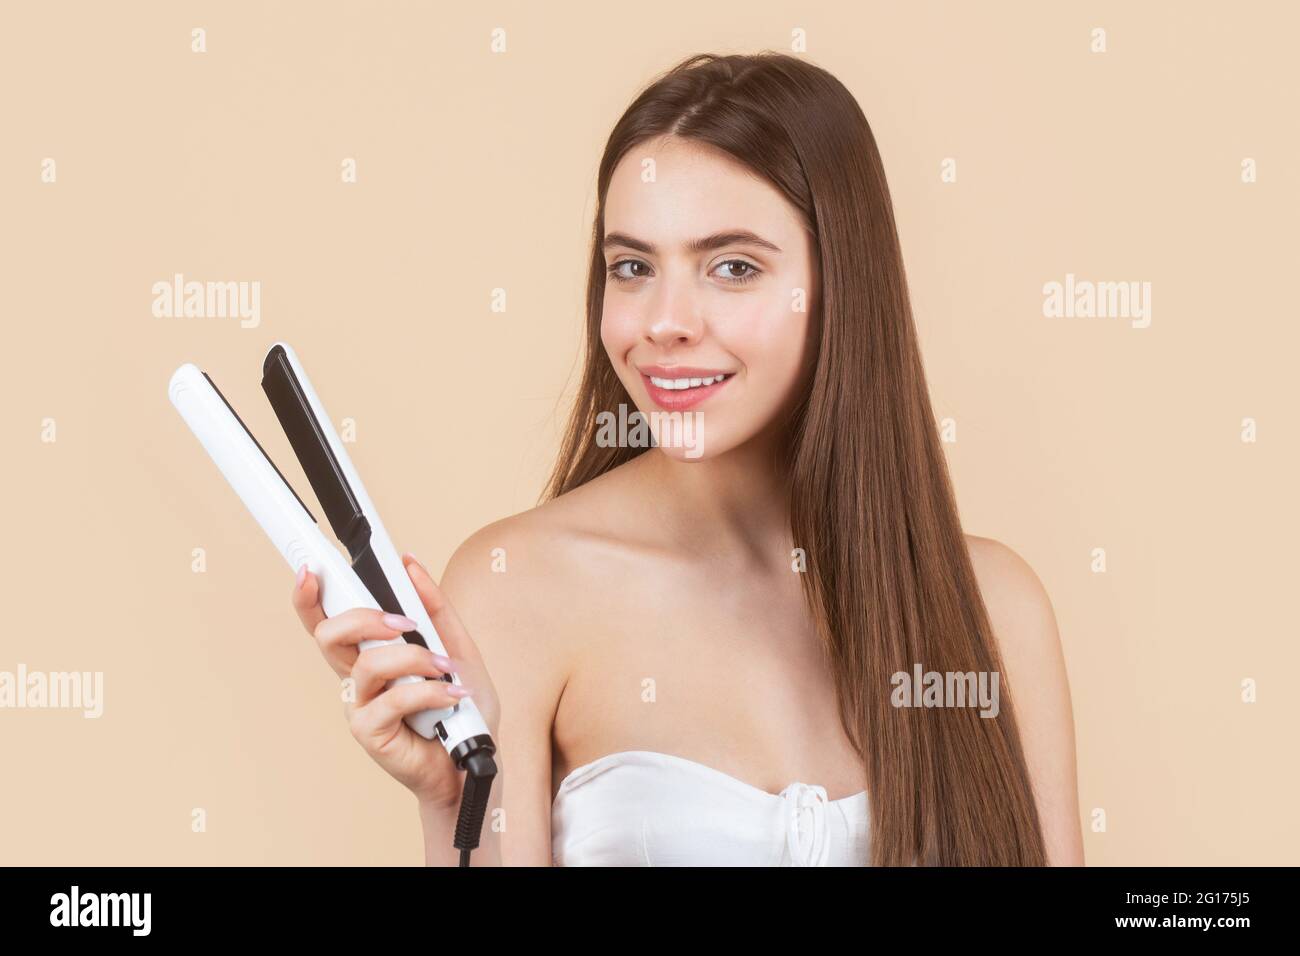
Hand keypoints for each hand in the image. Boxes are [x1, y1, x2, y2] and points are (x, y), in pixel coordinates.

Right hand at [291, 554, 501, 807]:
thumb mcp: (455, 646)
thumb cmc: (461, 708)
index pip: (328, 620)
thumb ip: (433, 607)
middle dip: (365, 617)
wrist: (474, 761)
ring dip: (414, 658)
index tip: (310, 569)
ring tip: (444, 668)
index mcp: (370, 653)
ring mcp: (360, 705)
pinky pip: (392, 699)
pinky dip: (429, 691)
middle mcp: (357, 677)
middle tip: (405, 622)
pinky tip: (452, 696)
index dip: (309, 596)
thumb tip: (410, 565)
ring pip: (367, 663)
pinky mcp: (369, 732)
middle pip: (329, 634)